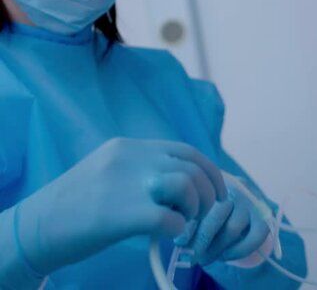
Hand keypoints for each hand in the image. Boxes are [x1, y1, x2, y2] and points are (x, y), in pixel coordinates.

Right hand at [15, 138, 226, 274]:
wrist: (33, 229)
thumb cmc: (74, 206)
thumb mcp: (109, 172)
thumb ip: (143, 170)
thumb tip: (184, 184)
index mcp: (128, 147)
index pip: (185, 151)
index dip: (209, 172)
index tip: (216, 193)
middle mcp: (131, 158)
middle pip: (193, 168)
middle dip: (207, 195)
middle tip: (201, 216)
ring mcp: (127, 184)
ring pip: (188, 185)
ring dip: (196, 209)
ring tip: (185, 225)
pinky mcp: (123, 214)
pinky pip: (172, 218)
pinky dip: (179, 230)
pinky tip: (168, 236)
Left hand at [175, 177, 271, 267]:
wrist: (245, 212)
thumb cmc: (216, 213)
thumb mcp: (201, 211)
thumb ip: (191, 220)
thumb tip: (180, 242)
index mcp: (214, 181)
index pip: (199, 203)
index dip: (188, 225)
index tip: (179, 242)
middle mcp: (234, 186)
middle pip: (214, 216)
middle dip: (200, 241)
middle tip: (190, 258)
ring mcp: (251, 199)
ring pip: (232, 228)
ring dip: (216, 248)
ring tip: (204, 259)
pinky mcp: (265, 213)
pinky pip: (255, 236)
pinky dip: (239, 250)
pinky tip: (225, 256)